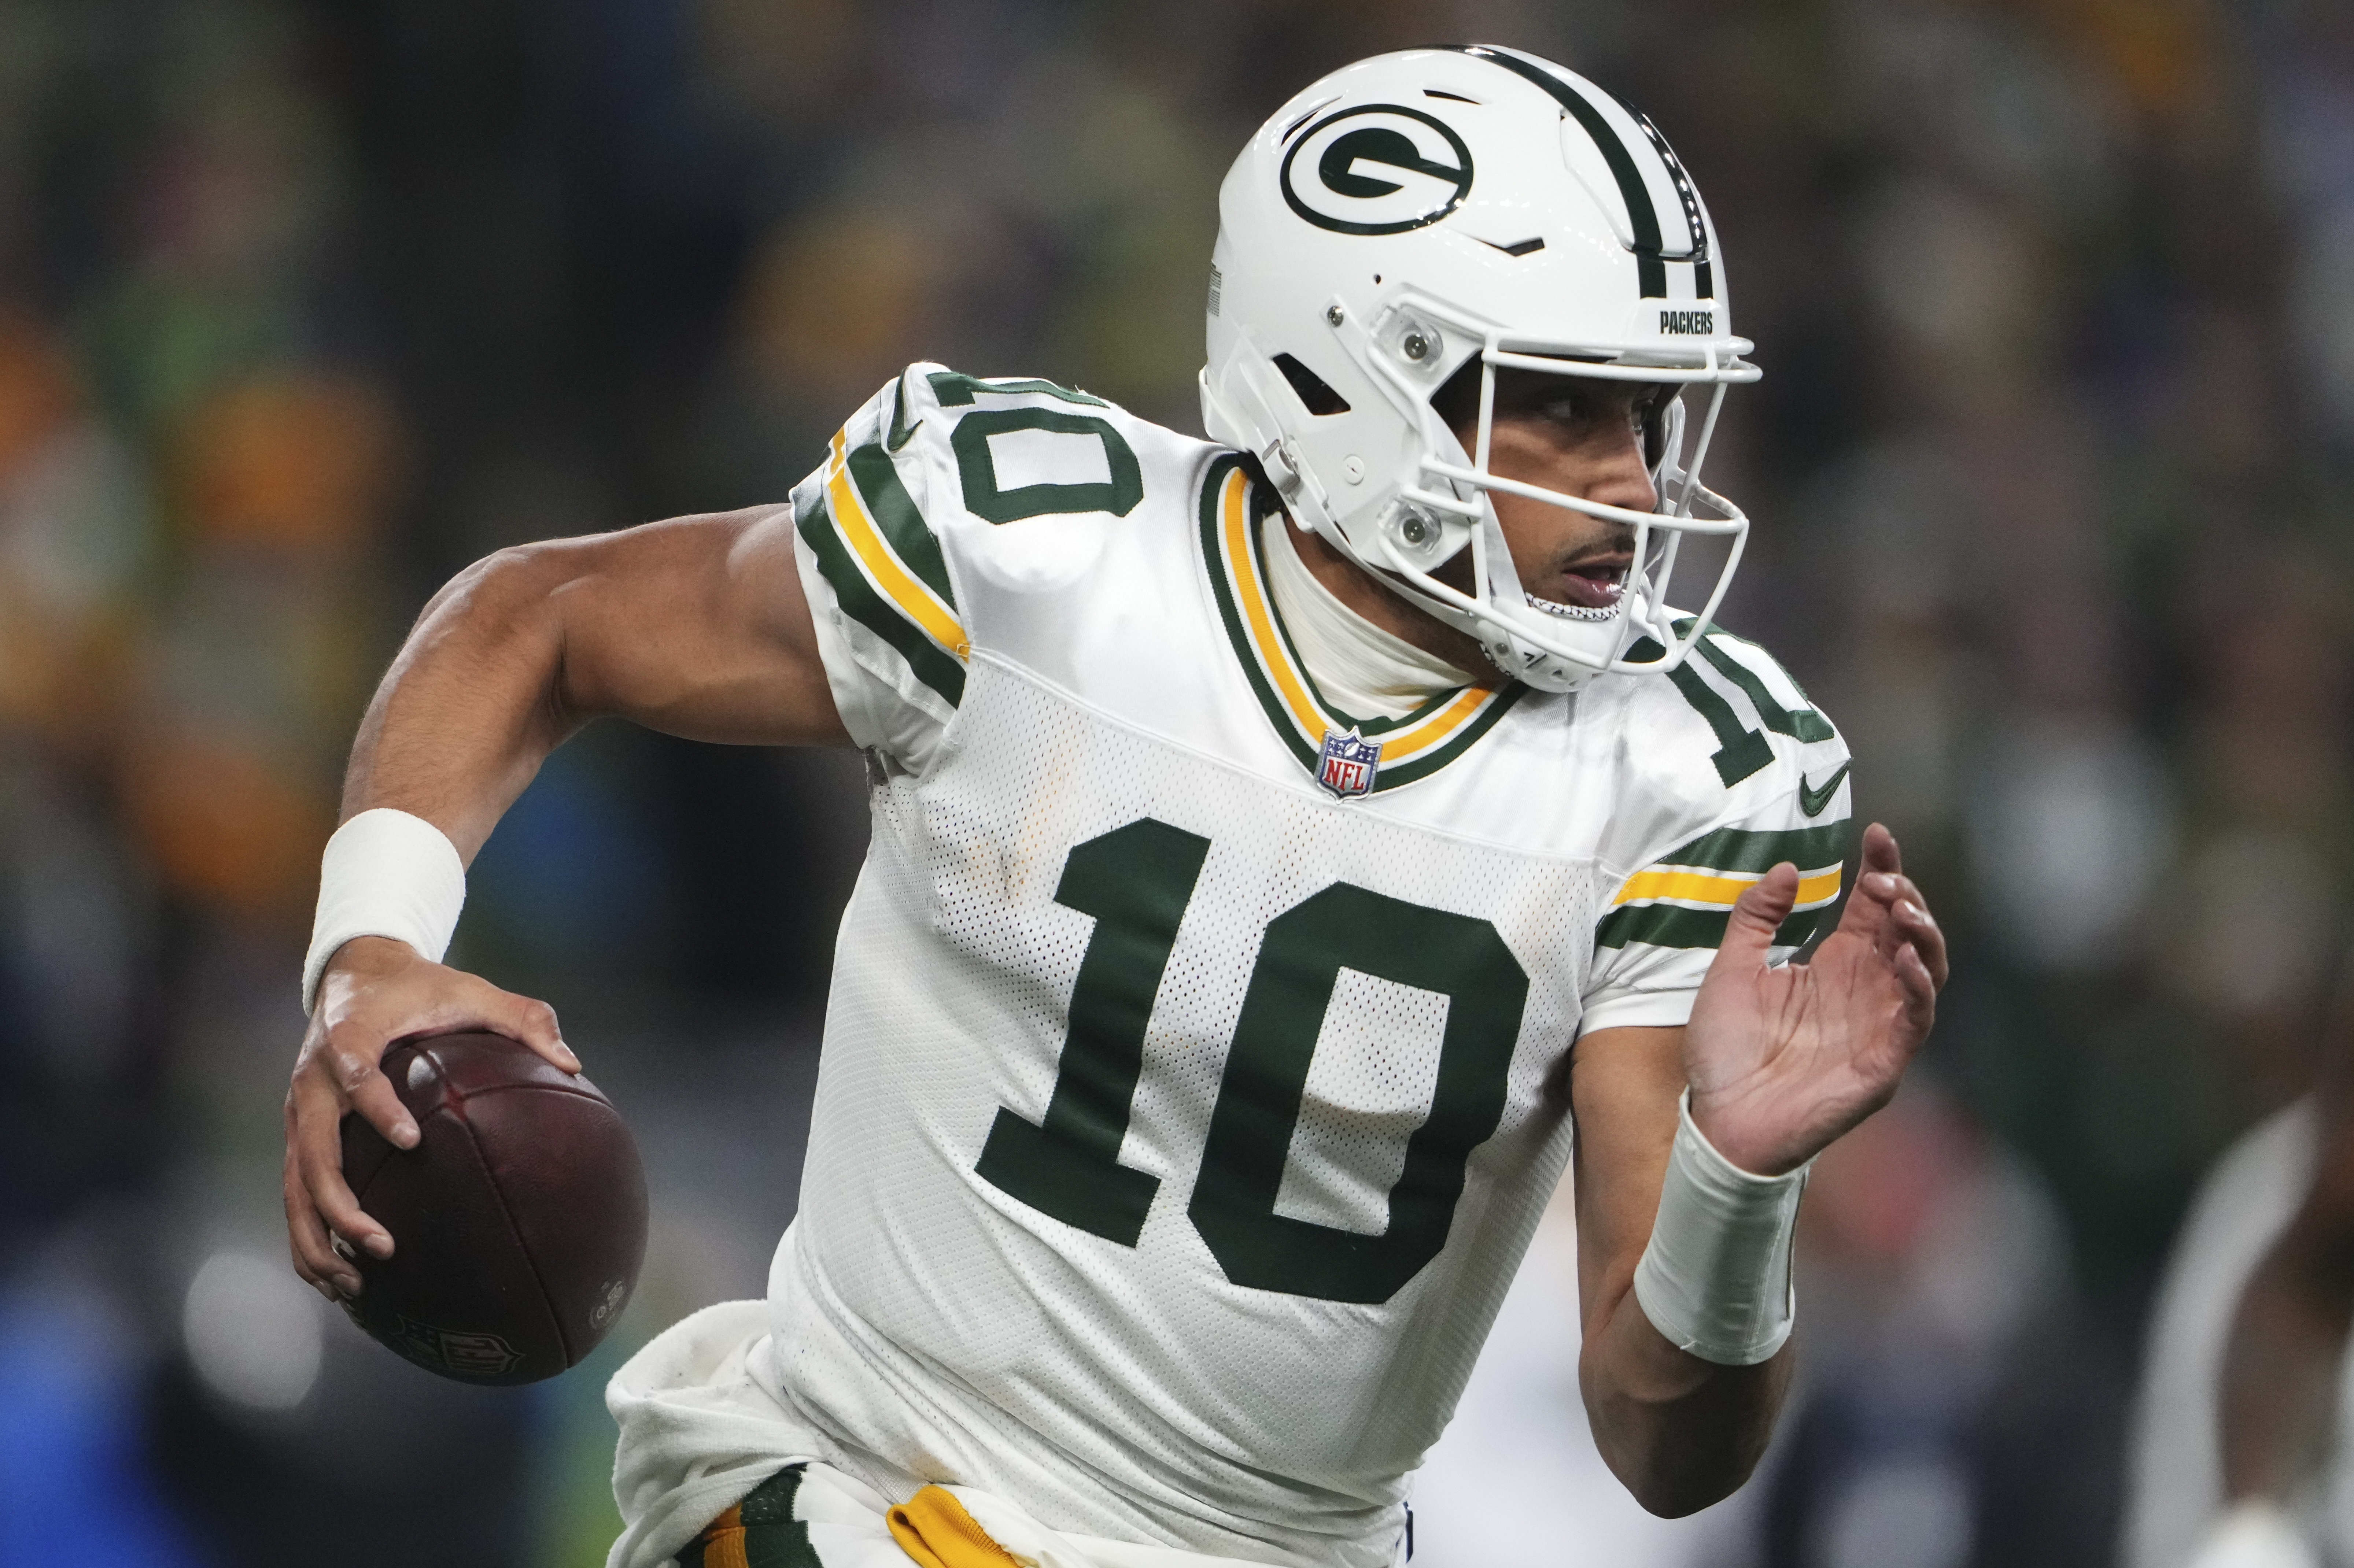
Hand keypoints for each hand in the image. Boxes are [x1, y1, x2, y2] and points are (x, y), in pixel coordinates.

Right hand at [283, 936, 577, 1299]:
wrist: (355, 973)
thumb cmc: (420, 986)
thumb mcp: (471, 990)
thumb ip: (523, 1019)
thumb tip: (572, 1064)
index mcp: (350, 1038)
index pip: (357, 1074)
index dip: (378, 1107)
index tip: (412, 1141)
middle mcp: (312, 1082)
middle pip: (312, 1152)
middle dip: (341, 1205)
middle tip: (383, 1246)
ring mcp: (298, 1114)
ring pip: (296, 1187)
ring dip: (319, 1239)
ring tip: (354, 1284)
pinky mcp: (297, 1136)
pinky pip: (296, 1194)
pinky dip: (311, 1238)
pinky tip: (340, 1276)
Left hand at [1682, 822, 1946, 1175]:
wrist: (1718, 1119)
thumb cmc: (1726, 1050)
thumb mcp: (1731, 969)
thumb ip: (1756, 917)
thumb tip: (1786, 868)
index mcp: (1833, 967)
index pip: (1872, 908)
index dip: (1882, 868)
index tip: (1876, 834)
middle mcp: (1864, 991)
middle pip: (1906, 932)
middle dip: (1905, 896)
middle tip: (1883, 876)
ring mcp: (1878, 1026)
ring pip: (1926, 971)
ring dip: (1922, 935)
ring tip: (1902, 909)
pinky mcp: (1883, 1063)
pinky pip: (1915, 1020)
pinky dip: (1918, 987)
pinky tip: (1902, 959)